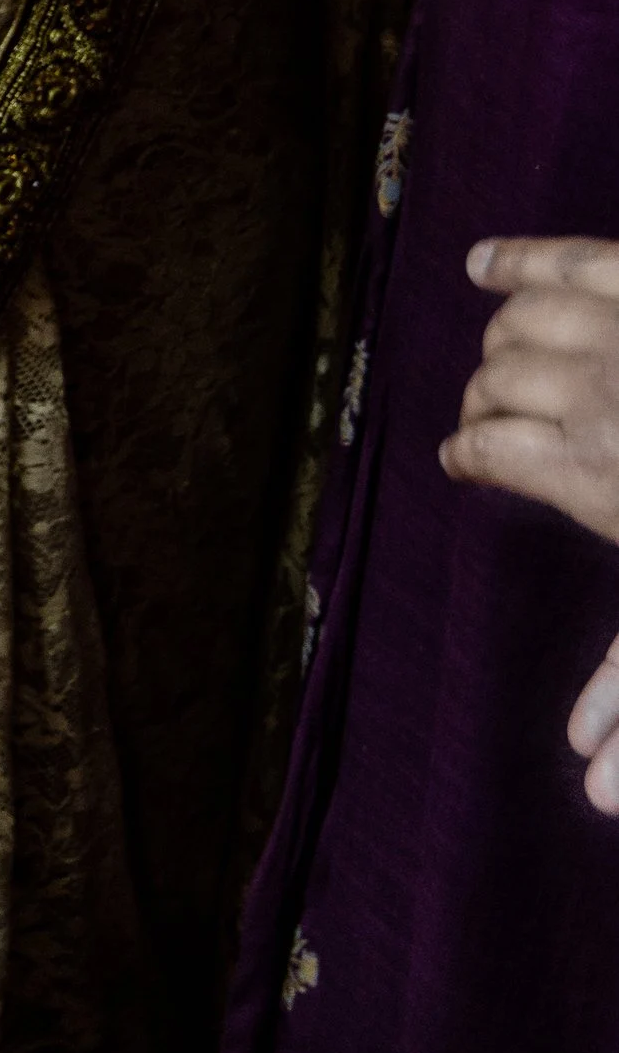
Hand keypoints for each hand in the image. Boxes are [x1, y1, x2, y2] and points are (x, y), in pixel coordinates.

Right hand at [444, 235, 618, 812]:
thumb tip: (591, 795)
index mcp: (590, 472)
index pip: (483, 451)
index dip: (465, 457)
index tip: (459, 462)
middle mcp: (593, 394)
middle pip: (494, 381)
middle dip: (482, 399)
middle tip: (488, 415)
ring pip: (518, 320)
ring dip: (497, 337)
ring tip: (500, 354)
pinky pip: (564, 257)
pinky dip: (514, 259)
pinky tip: (482, 265)